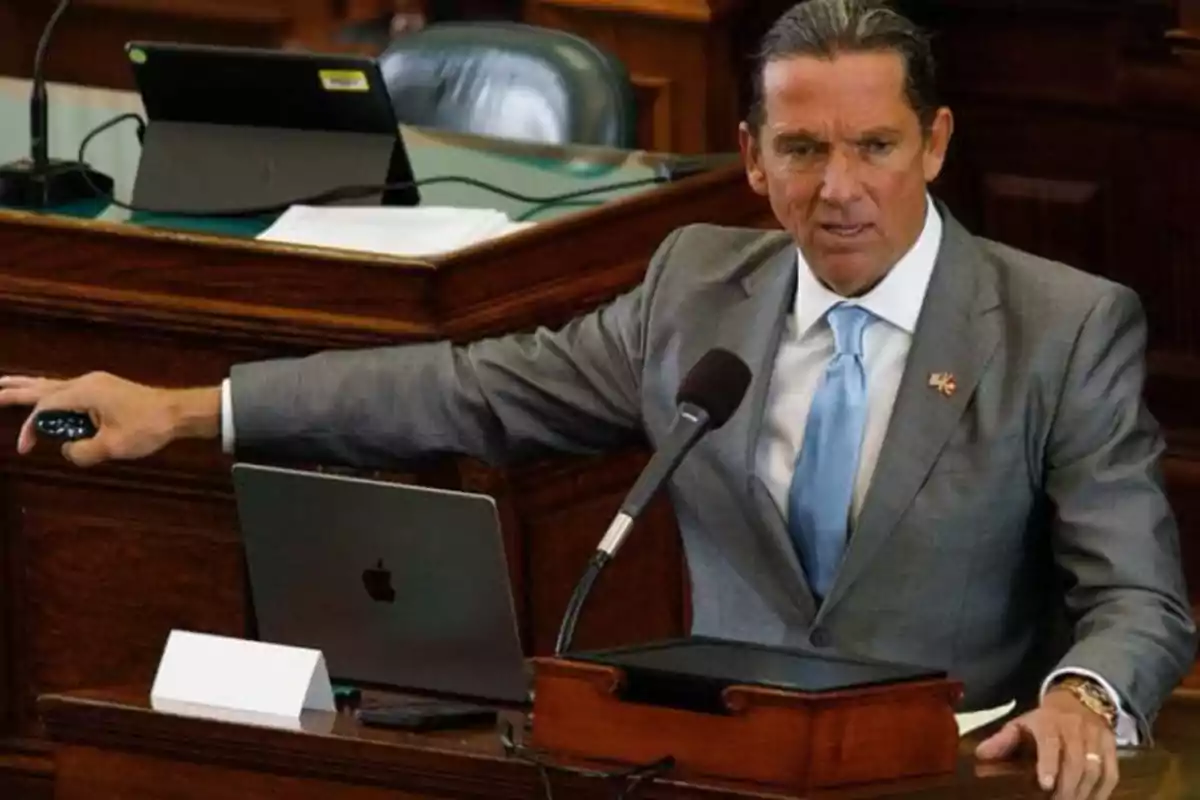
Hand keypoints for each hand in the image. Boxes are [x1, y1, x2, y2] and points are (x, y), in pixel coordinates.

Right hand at [0, 372, 219, 466]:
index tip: (26, 449)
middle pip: (41, 387)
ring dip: (29, 388)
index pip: (44, 409)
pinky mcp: (104, 390)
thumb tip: (68, 450)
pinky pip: (68, 391)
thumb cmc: (149, 426)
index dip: (31, 428)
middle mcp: (86, 383)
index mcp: (84, 392)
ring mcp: (95, 384)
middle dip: (15, 391)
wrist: (179, 412)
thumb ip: (82, 451)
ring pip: (53, 385)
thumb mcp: (113, 446)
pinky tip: (43, 396)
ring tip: (5, 386)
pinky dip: (50, 395)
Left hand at [975, 688, 1117, 798]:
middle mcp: (1076, 728)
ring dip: (1084, 792)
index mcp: (1050, 721)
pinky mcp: (1112, 747)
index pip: (1050, 742)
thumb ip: (1003, 740)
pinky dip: (1103, 792)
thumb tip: (981, 754)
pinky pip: (1111, 773)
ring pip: (1095, 769)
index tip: (1045, 784)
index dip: (1049, 763)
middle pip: (1076, 760)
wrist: (1078, 700)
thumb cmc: (1044, 720)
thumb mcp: (1021, 724)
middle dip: (1067, 787)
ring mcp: (1096, 737)